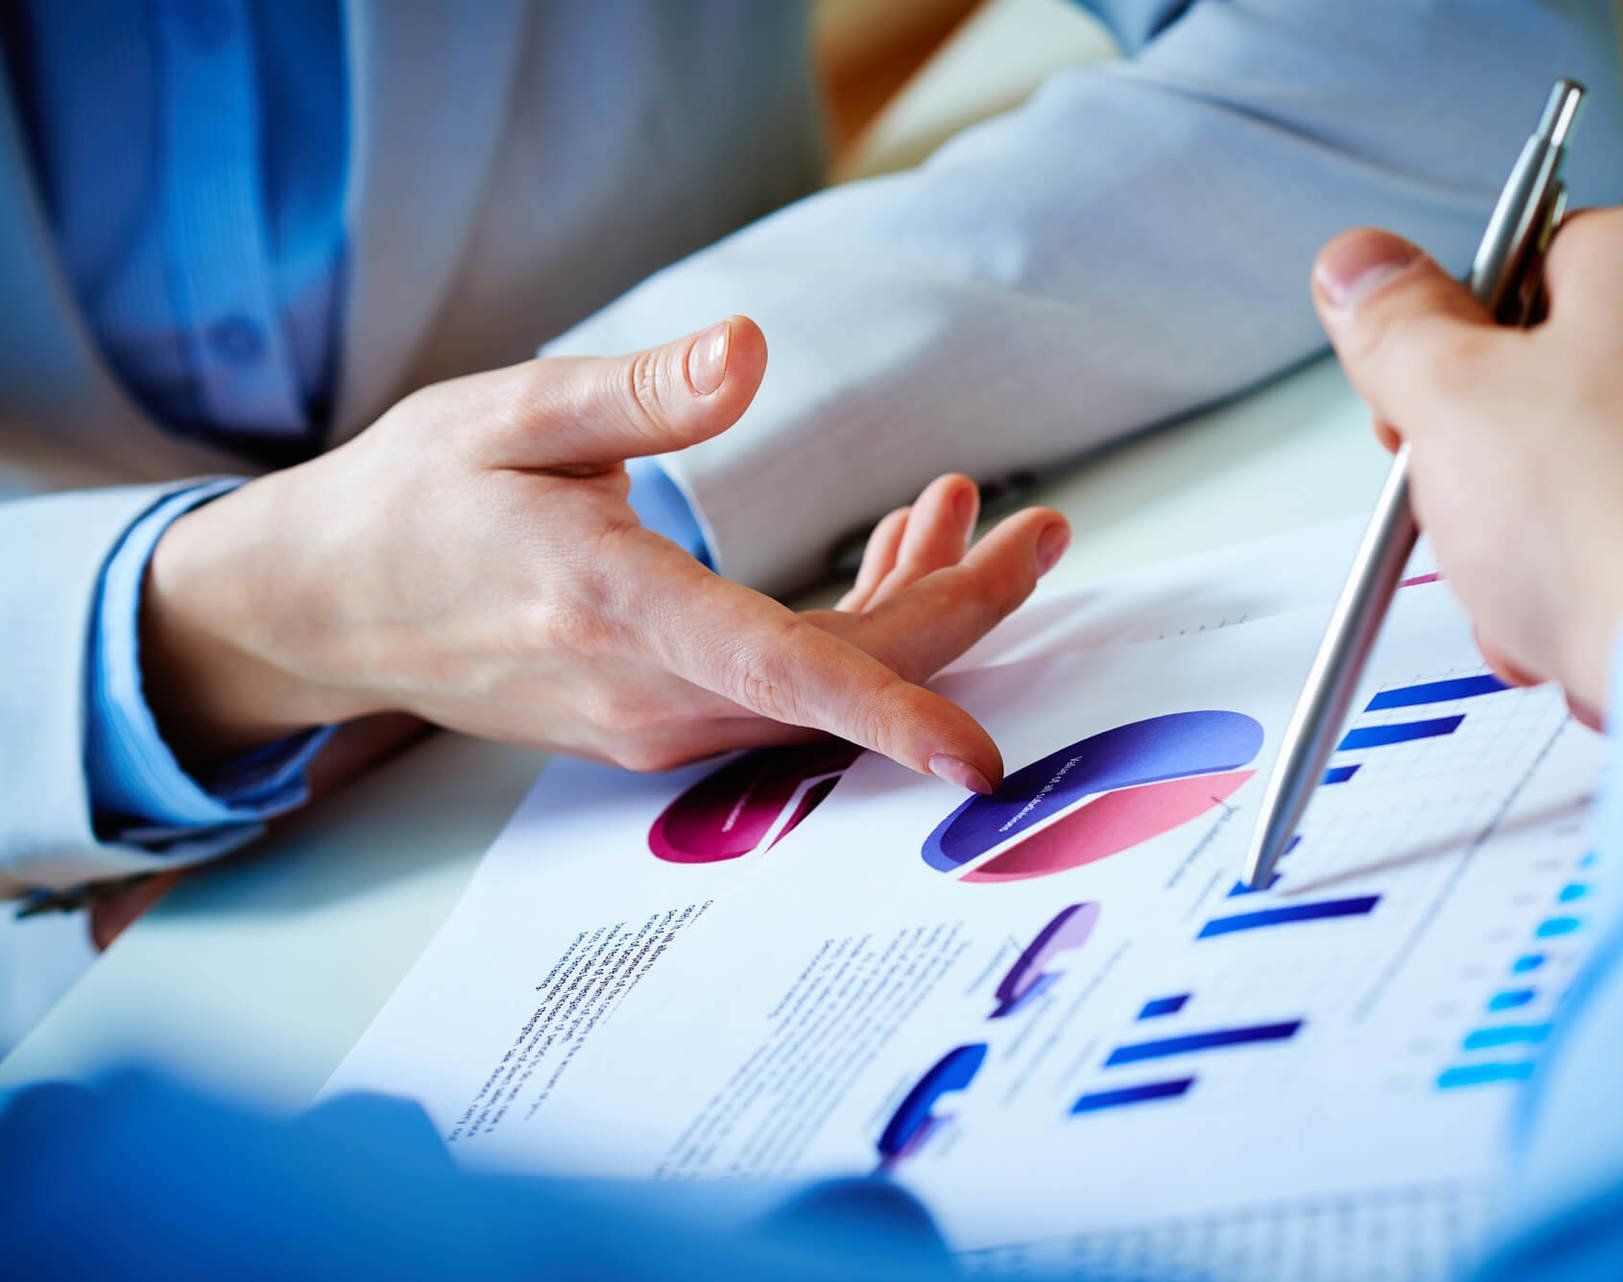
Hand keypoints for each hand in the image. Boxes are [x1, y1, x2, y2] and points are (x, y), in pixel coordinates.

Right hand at [142, 317, 1070, 790]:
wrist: (325, 607)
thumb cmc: (412, 501)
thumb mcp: (509, 413)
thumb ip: (638, 392)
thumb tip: (750, 350)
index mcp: (613, 608)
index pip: (782, 669)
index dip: (894, 708)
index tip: (980, 758)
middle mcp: (645, 694)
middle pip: (842, 679)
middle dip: (962, 609)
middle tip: (1046, 529)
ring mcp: (651, 724)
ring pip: (822, 690)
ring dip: (911, 607)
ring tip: (958, 510)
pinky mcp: (656, 723)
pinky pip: (785, 693)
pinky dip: (852, 632)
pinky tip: (886, 554)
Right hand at [1309, 201, 1622, 712]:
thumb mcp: (1450, 399)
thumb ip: (1394, 326)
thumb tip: (1360, 266)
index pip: (1516, 276)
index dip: (1447, 360)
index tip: (1423, 421)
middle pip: (1561, 392)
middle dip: (1495, 481)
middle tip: (1475, 522)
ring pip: (1614, 484)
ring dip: (1549, 555)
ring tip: (1537, 604)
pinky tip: (1601, 635)